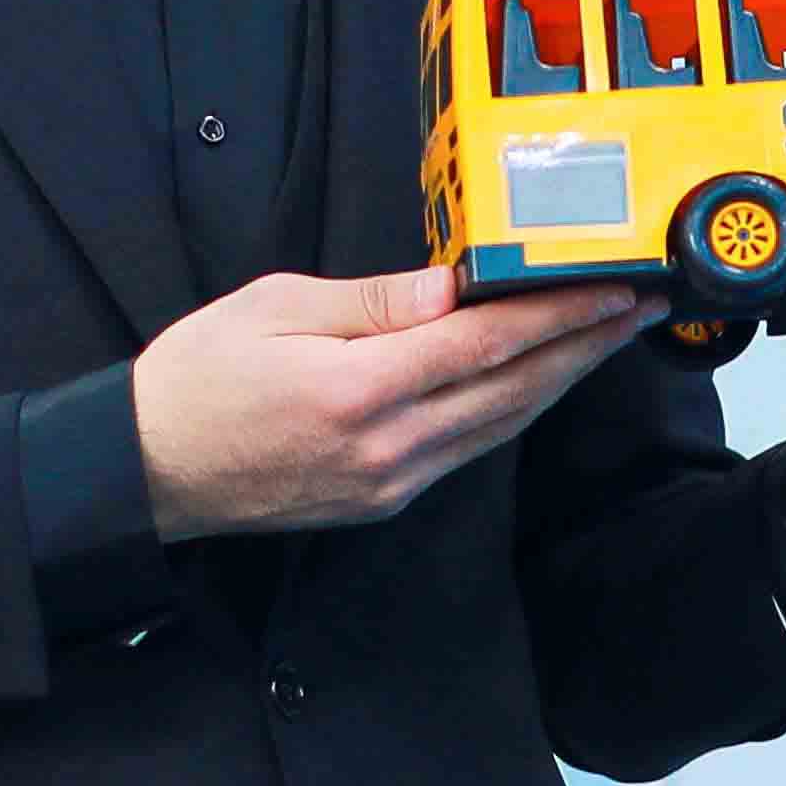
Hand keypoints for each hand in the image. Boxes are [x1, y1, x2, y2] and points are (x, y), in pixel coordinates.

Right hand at [136, 267, 658, 539]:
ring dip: (560, 381)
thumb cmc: (197, 378)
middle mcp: (386, 447)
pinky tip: (540, 381)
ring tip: (608, 339)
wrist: (145, 473)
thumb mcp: (274, 307)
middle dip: (583, 347)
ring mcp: (389, 481)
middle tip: (640, 308)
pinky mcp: (383, 498)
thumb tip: (453, 287)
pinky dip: (514, 411)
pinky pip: (468, 449)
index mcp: (357, 391)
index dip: (556, 317)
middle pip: (511, 392)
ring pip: (499, 426)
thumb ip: (373, 301)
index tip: (610, 288)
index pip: (483, 346)